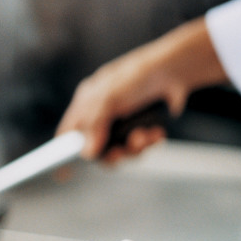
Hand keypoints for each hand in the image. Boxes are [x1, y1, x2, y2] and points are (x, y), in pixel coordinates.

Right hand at [56, 18, 228, 160]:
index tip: (69, 170)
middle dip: (112, 152)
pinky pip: (139, 147)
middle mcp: (101, 114)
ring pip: (120, 150)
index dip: (66, 151)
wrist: (174, 70)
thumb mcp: (109, 98)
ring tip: (144, 136)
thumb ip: (95, 125)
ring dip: (134, 148)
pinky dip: (149, 142)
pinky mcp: (141, 126)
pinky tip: (156, 132)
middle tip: (121, 151)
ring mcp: (121, 121)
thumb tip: (87, 154)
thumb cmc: (137, 76)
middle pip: (97, 148)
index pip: (68, 132)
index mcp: (86, 102)